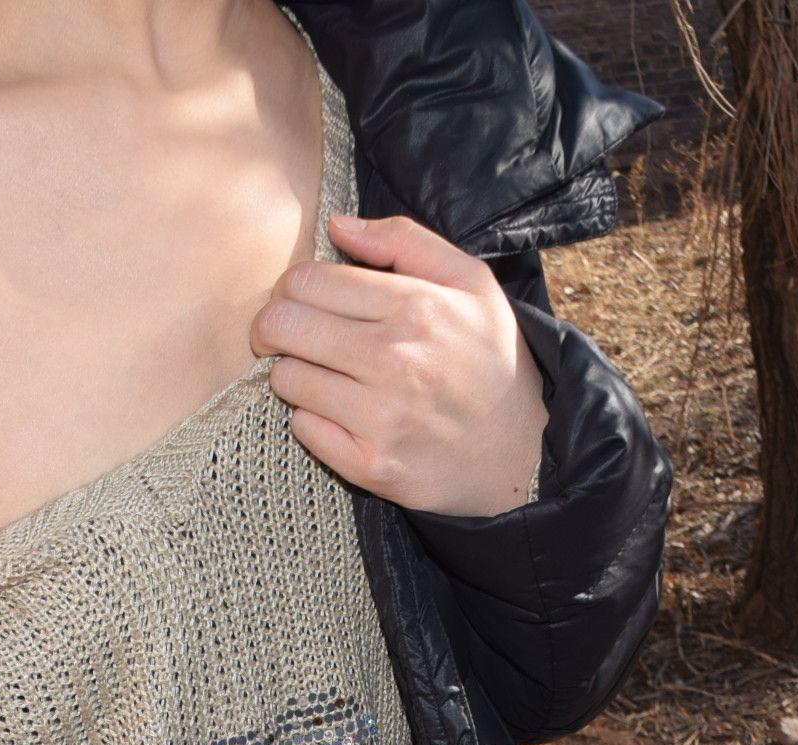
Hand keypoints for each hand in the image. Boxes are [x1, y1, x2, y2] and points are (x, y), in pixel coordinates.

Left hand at [248, 211, 548, 517]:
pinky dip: (313, 419)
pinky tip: (343, 414)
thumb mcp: (470, 283)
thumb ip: (404, 241)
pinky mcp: (370, 465)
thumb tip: (337, 225)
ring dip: (296, 373)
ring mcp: (381, 418)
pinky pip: (302, 428)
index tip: (300, 300)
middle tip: (290, 335)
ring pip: (286, 378)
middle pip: (283, 325)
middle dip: (274, 326)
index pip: (307, 281)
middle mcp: (394, 361)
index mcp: (415, 307)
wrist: (524, 452)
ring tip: (327, 375)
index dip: (291, 287)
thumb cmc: (489, 359)